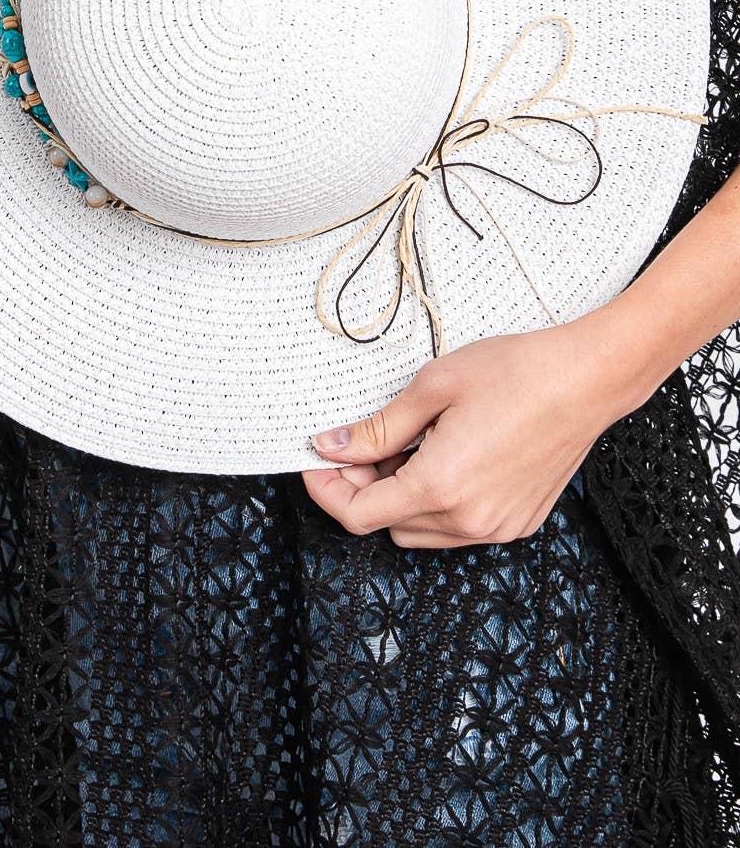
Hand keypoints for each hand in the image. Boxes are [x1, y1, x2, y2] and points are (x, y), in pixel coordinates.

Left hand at [302, 310, 654, 547]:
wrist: (587, 379)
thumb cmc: (515, 373)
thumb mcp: (432, 388)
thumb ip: (377, 428)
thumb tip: (331, 447)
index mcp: (439, 487)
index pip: (358, 516)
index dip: (327, 490)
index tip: (317, 462)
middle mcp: (468, 520)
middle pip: (388, 525)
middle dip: (366, 488)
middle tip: (367, 442)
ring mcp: (497, 527)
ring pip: (423, 531)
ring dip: (403, 497)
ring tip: (416, 443)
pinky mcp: (519, 522)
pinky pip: (460, 528)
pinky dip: (441, 501)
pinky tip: (451, 455)